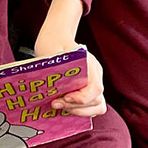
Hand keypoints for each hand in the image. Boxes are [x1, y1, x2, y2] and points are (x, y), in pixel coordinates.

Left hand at [34, 0, 104, 117]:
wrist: (55, 37)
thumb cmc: (52, 42)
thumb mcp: (51, 51)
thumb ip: (54, 68)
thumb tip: (52, 88)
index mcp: (90, 64)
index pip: (95, 88)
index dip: (82, 98)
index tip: (65, 98)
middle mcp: (95, 75)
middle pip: (96, 100)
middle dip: (76, 106)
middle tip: (55, 103)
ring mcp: (93, 82)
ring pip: (97, 106)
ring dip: (78, 111)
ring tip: (59, 105)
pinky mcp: (87, 89)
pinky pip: (90, 106)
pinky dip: (78, 110)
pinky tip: (63, 107)